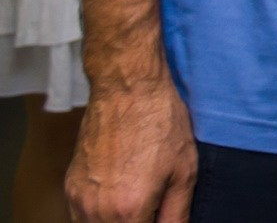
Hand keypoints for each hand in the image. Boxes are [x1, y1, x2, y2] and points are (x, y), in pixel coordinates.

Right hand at [67, 78, 198, 222]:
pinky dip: (100, 216)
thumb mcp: (184, 171)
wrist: (127, 89)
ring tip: (139, 202)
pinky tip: (121, 196)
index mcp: (128, 211)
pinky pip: (81, 216)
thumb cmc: (160, 124)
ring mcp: (78, 199)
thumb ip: (176, 213)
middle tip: (153, 209)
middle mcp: (96, 211)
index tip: (161, 216)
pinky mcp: (70, 186)